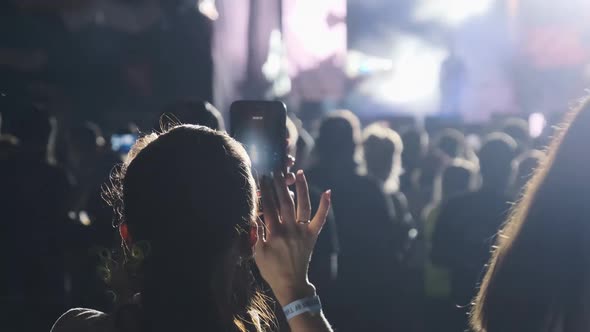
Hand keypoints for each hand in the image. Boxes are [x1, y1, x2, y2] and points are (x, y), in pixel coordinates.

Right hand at [254, 170, 330, 304]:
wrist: (291, 283)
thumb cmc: (271, 269)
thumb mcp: (257, 252)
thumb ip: (256, 232)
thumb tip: (253, 213)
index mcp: (274, 233)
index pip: (268, 207)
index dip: (264, 190)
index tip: (261, 177)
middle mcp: (290, 229)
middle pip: (284, 201)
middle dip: (279, 184)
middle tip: (275, 171)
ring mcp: (303, 231)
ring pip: (303, 205)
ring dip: (301, 188)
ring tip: (298, 173)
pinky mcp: (313, 235)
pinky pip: (321, 218)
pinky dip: (325, 205)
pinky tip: (327, 191)